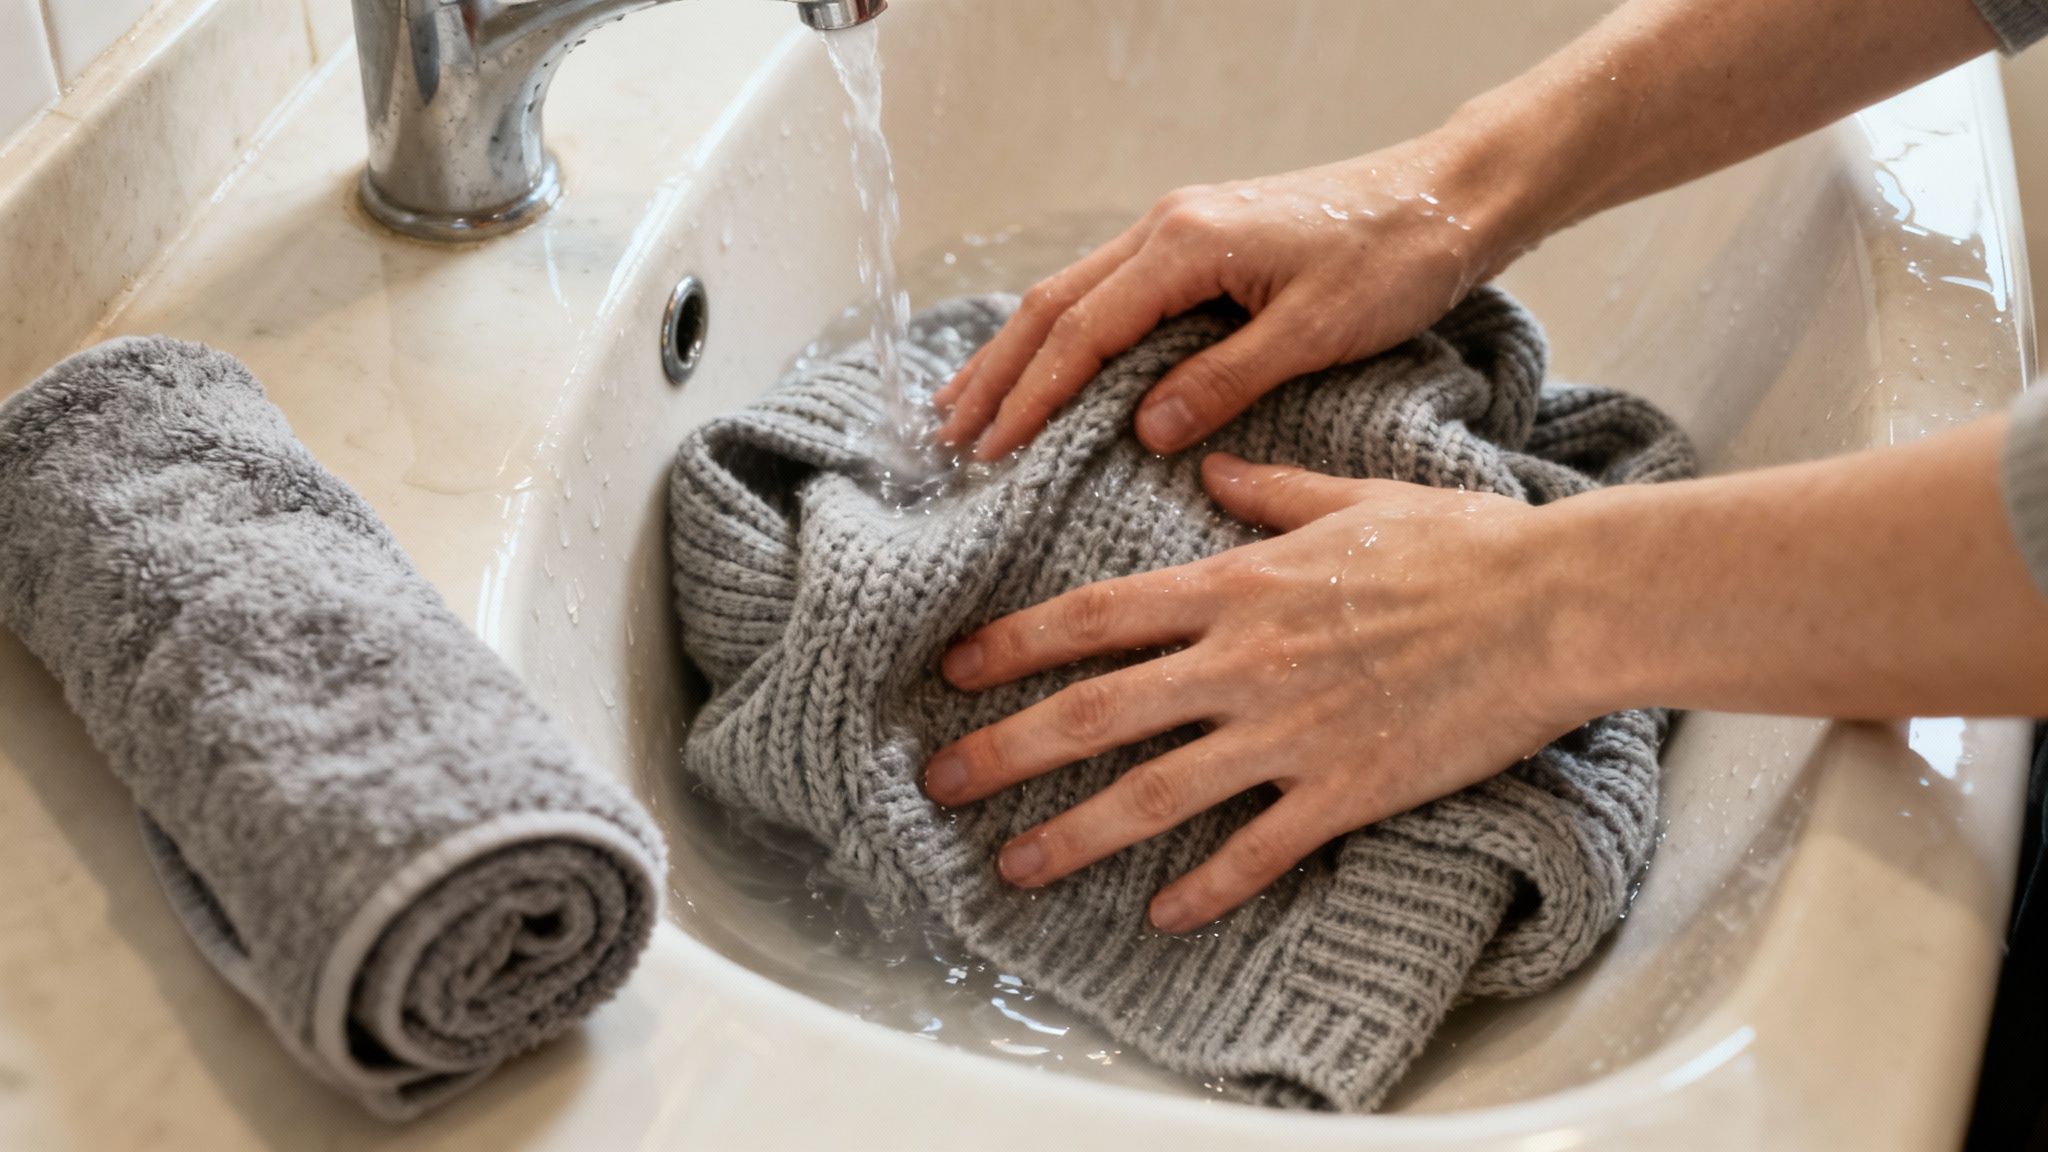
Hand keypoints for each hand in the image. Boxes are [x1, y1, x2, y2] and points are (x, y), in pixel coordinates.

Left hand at [921, 453, 1590, 932]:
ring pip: (1157, 793)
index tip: (955, 668)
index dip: (1015, 644)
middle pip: (1098, 711)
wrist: (1553, 605)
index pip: (1096, 616)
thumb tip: (1208, 471)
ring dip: (1074, 833)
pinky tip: (1161, 918)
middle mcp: (1244, 661)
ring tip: (1012, 863)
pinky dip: (1206, 889)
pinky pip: (1258, 852)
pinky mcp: (1346, 790)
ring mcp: (1290, 732)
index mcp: (1239, 586)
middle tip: (939, 779)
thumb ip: (1269, 492)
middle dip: (1007, 748)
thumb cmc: (1461, 546)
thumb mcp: (1353, 500)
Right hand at [932, 136, 1522, 459]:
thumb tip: (1145, 431)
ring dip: (1016, 352)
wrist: (1449, 193)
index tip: (987, 452)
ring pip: (1071, 294)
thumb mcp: (1314, 332)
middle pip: (1052, 306)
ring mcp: (1179, 228)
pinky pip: (1107, 290)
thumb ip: (1223, 379)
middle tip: (946, 438)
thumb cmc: (1395, 256)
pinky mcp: (1199, 240)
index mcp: (1184, 244)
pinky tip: (1043, 363)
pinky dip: (1063, 333)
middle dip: (996, 374)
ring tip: (965, 406)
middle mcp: (1166, 227)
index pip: (1082, 332)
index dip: (1029, 397)